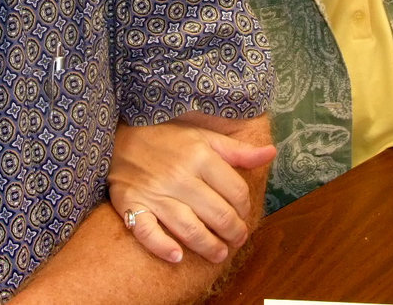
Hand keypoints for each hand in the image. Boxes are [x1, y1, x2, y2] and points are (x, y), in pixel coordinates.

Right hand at [109, 120, 275, 264]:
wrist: (121, 137)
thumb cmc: (168, 139)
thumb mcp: (204, 137)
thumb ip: (238, 150)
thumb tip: (271, 153)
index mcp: (200, 156)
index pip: (235, 192)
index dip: (245, 207)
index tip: (243, 213)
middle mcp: (180, 176)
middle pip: (218, 214)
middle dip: (234, 232)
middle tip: (237, 239)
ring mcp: (155, 193)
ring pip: (190, 228)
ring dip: (210, 247)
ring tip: (219, 254)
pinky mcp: (132, 205)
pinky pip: (147, 232)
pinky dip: (163, 247)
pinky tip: (177, 256)